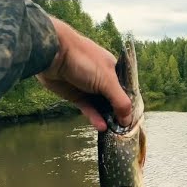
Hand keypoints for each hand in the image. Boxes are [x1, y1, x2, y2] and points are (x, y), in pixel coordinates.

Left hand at [37, 17, 130, 131]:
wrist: (52, 54)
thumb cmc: (84, 61)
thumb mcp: (107, 80)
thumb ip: (120, 101)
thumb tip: (128, 121)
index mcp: (114, 70)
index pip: (126, 91)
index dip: (130, 105)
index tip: (134, 120)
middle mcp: (103, 79)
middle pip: (114, 100)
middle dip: (119, 114)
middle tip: (124, 130)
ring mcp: (89, 88)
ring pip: (101, 106)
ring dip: (107, 118)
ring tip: (113, 132)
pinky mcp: (76, 96)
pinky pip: (88, 109)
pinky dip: (94, 117)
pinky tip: (101, 127)